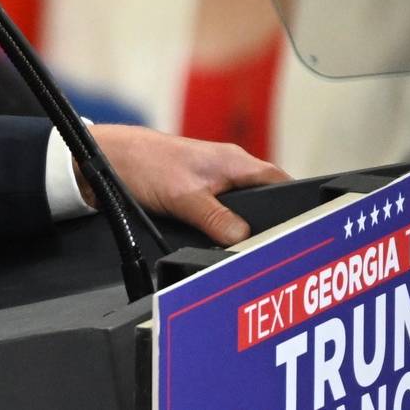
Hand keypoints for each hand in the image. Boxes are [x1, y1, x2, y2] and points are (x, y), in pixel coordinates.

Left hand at [79, 123, 288, 245]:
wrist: (108, 159)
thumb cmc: (144, 164)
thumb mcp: (185, 198)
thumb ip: (217, 218)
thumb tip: (245, 239)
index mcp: (235, 162)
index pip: (279, 182)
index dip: (295, 205)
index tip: (302, 230)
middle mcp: (227, 169)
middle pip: (262, 200)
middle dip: (268, 223)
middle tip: (273, 249)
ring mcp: (211, 180)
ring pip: (239, 208)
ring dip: (239, 227)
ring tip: (245, 249)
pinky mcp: (194, 192)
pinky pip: (217, 212)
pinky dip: (219, 226)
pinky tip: (217, 240)